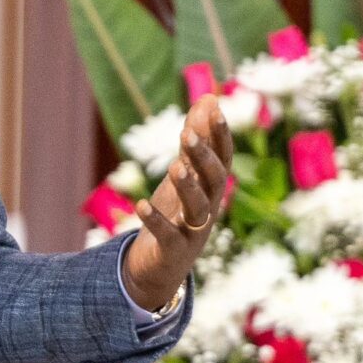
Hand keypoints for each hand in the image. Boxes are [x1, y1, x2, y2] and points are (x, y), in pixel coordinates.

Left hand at [123, 94, 232, 311]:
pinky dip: (156, 220)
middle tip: (187, 134)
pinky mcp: (174, 250)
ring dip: (187, 186)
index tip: (214, 109)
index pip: (223, 157)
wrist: (162, 266)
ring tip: (174, 166)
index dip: (220, 134)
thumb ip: (195, 138)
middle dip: (203, 157)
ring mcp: (194, 231)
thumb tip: (208, 97)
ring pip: (198, 208)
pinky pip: (168, 234)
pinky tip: (140, 205)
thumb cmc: (177, 212)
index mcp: (212, 187)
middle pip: (214, 180)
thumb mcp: (185, 172)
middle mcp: (209, 207)